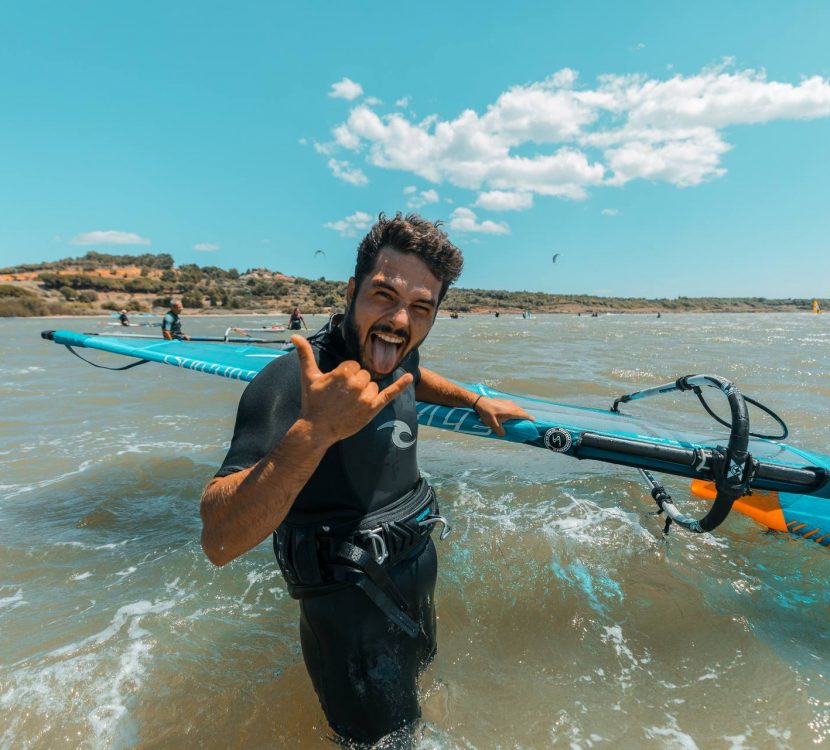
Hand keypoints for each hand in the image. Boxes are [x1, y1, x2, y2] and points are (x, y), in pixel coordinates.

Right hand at [293, 335, 412, 444]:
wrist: (317, 429)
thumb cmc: (312, 402)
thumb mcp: (308, 376)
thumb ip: (304, 354)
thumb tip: (295, 336)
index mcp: (343, 372)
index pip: (353, 366)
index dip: (344, 375)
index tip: (335, 388)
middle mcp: (356, 383)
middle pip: (364, 374)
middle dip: (355, 383)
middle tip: (341, 397)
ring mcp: (366, 396)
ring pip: (372, 385)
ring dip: (364, 392)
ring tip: (349, 404)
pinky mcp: (373, 408)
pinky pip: (390, 393)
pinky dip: (401, 385)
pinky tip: (409, 377)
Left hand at [474, 396, 533, 436]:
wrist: (480, 402)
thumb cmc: (488, 414)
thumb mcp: (494, 425)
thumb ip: (500, 432)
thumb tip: (504, 435)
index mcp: (512, 412)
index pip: (524, 415)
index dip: (530, 418)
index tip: (534, 421)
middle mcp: (512, 406)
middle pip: (522, 411)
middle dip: (525, 416)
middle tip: (527, 421)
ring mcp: (508, 402)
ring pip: (517, 408)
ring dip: (520, 413)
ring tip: (519, 418)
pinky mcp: (504, 401)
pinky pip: (513, 406)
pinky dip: (515, 410)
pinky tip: (510, 414)